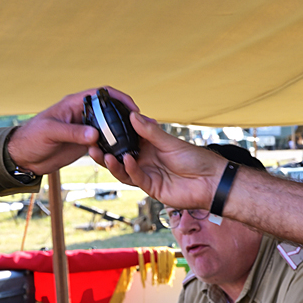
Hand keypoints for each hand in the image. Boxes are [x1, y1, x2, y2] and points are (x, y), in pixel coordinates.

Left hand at [6, 87, 138, 175]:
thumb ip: (72, 132)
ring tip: (137, 138)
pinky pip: (105, 141)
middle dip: (126, 115)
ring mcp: (86, 129)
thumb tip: (95, 134)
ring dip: (123, 131)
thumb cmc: (31, 138)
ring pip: (110, 126)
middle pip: (111, 110)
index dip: (119, 98)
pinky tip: (123, 149)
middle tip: (140, 125)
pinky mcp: (86, 143)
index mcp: (75, 104)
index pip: (102, 94)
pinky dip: (115, 144)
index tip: (132, 109)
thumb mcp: (50, 132)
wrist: (23, 158)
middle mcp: (83, 114)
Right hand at [95, 112, 224, 209]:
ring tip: (102, 154)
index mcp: (151, 146)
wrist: (211, 181)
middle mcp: (147, 160)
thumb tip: (133, 114)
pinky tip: (125, 160)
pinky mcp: (151, 187)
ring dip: (112, 163)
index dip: (114, 136)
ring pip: (123, 169)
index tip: (100, 128)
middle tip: (92, 145)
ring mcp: (148, 174)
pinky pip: (135, 178)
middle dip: (105, 152)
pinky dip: (128, 169)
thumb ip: (150, 131)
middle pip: (120, 156)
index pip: (128, 140)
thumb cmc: (197, 159)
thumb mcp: (171, 142)